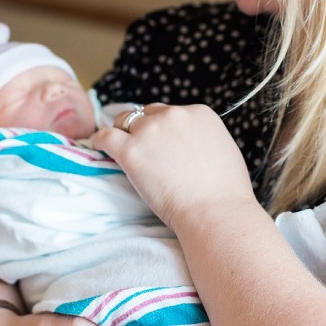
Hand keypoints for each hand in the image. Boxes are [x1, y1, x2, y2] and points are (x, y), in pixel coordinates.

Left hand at [92, 103, 257, 231]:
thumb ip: (203, 137)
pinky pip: (106, 136)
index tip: (158, 142)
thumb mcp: (223, 149)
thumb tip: (188, 142)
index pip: (169, 112)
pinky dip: (100, 140)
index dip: (162, 128)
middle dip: (143, 129)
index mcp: (199, 112)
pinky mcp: (131, 150)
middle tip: (141, 149)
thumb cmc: (225, 192)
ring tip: (119, 148)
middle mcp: (173, 115)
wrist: (215, 213)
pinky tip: (99, 147)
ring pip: (124, 120)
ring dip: (122, 133)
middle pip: (146, 114)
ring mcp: (150, 131)